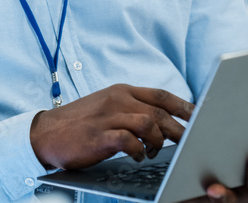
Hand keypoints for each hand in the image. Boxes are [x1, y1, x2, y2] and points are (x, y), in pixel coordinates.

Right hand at [30, 83, 193, 169]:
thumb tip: (163, 122)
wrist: (46, 133)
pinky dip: (138, 150)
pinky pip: (129, 141)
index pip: (161, 95)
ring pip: (149, 124)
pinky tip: (137, 156)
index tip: (200, 117)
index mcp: (122, 91)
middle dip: (179, 129)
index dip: (184, 106)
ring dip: (158, 141)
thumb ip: (132, 109)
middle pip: (160, 112)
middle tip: (187, 142)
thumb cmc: (80, 124)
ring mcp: (108, 117)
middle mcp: (117, 100)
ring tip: (154, 151)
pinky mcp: (99, 135)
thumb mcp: (108, 107)